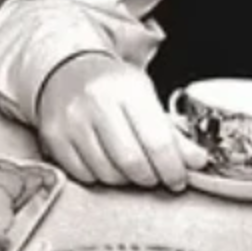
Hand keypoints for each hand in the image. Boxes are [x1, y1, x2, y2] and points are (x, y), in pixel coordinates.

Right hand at [36, 54, 206, 189]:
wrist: (67, 71)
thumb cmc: (112, 87)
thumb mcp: (145, 98)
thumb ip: (172, 133)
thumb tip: (198, 162)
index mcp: (128, 88)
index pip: (158, 142)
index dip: (173, 169)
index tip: (178, 179)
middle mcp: (97, 101)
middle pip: (132, 162)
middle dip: (150, 177)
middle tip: (155, 176)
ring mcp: (72, 119)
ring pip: (108, 173)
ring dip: (125, 179)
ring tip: (129, 165)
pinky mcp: (53, 136)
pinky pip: (84, 175)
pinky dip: (99, 176)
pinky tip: (104, 161)